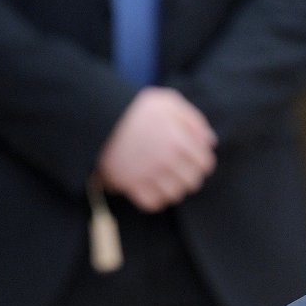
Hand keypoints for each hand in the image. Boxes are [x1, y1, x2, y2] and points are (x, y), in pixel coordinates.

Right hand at [97, 87, 217, 212]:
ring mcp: (149, 174)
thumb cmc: (134, 108)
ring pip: (174, 195)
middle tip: (174, 168)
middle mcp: (167, 159)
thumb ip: (194, 120)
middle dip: (187, 176)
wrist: (95, 114)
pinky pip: (153, 203)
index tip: (190, 159)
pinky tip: (148, 186)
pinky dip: (153, 198)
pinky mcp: (130, 184)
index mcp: (179, 139)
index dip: (200, 162)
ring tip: (160, 177)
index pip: (205, 164)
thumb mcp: (167, 101)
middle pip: (192, 182)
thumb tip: (210, 142)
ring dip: (170, 188)